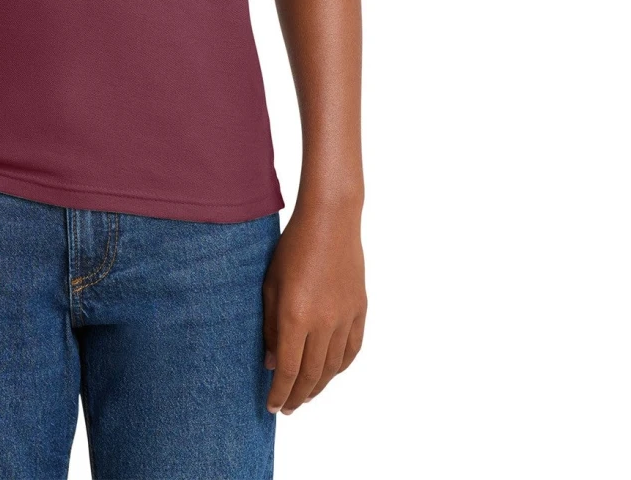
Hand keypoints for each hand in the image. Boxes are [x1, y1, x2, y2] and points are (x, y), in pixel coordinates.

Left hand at [262, 196, 366, 413]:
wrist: (330, 221)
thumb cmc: (292, 248)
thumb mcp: (270, 284)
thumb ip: (270, 326)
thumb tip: (271, 363)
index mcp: (295, 316)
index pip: (287, 369)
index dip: (279, 393)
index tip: (272, 406)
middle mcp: (323, 323)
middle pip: (311, 374)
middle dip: (297, 396)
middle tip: (287, 408)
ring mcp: (345, 318)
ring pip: (332, 367)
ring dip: (318, 386)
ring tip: (306, 395)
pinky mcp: (360, 311)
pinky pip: (351, 350)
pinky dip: (339, 367)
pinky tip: (329, 373)